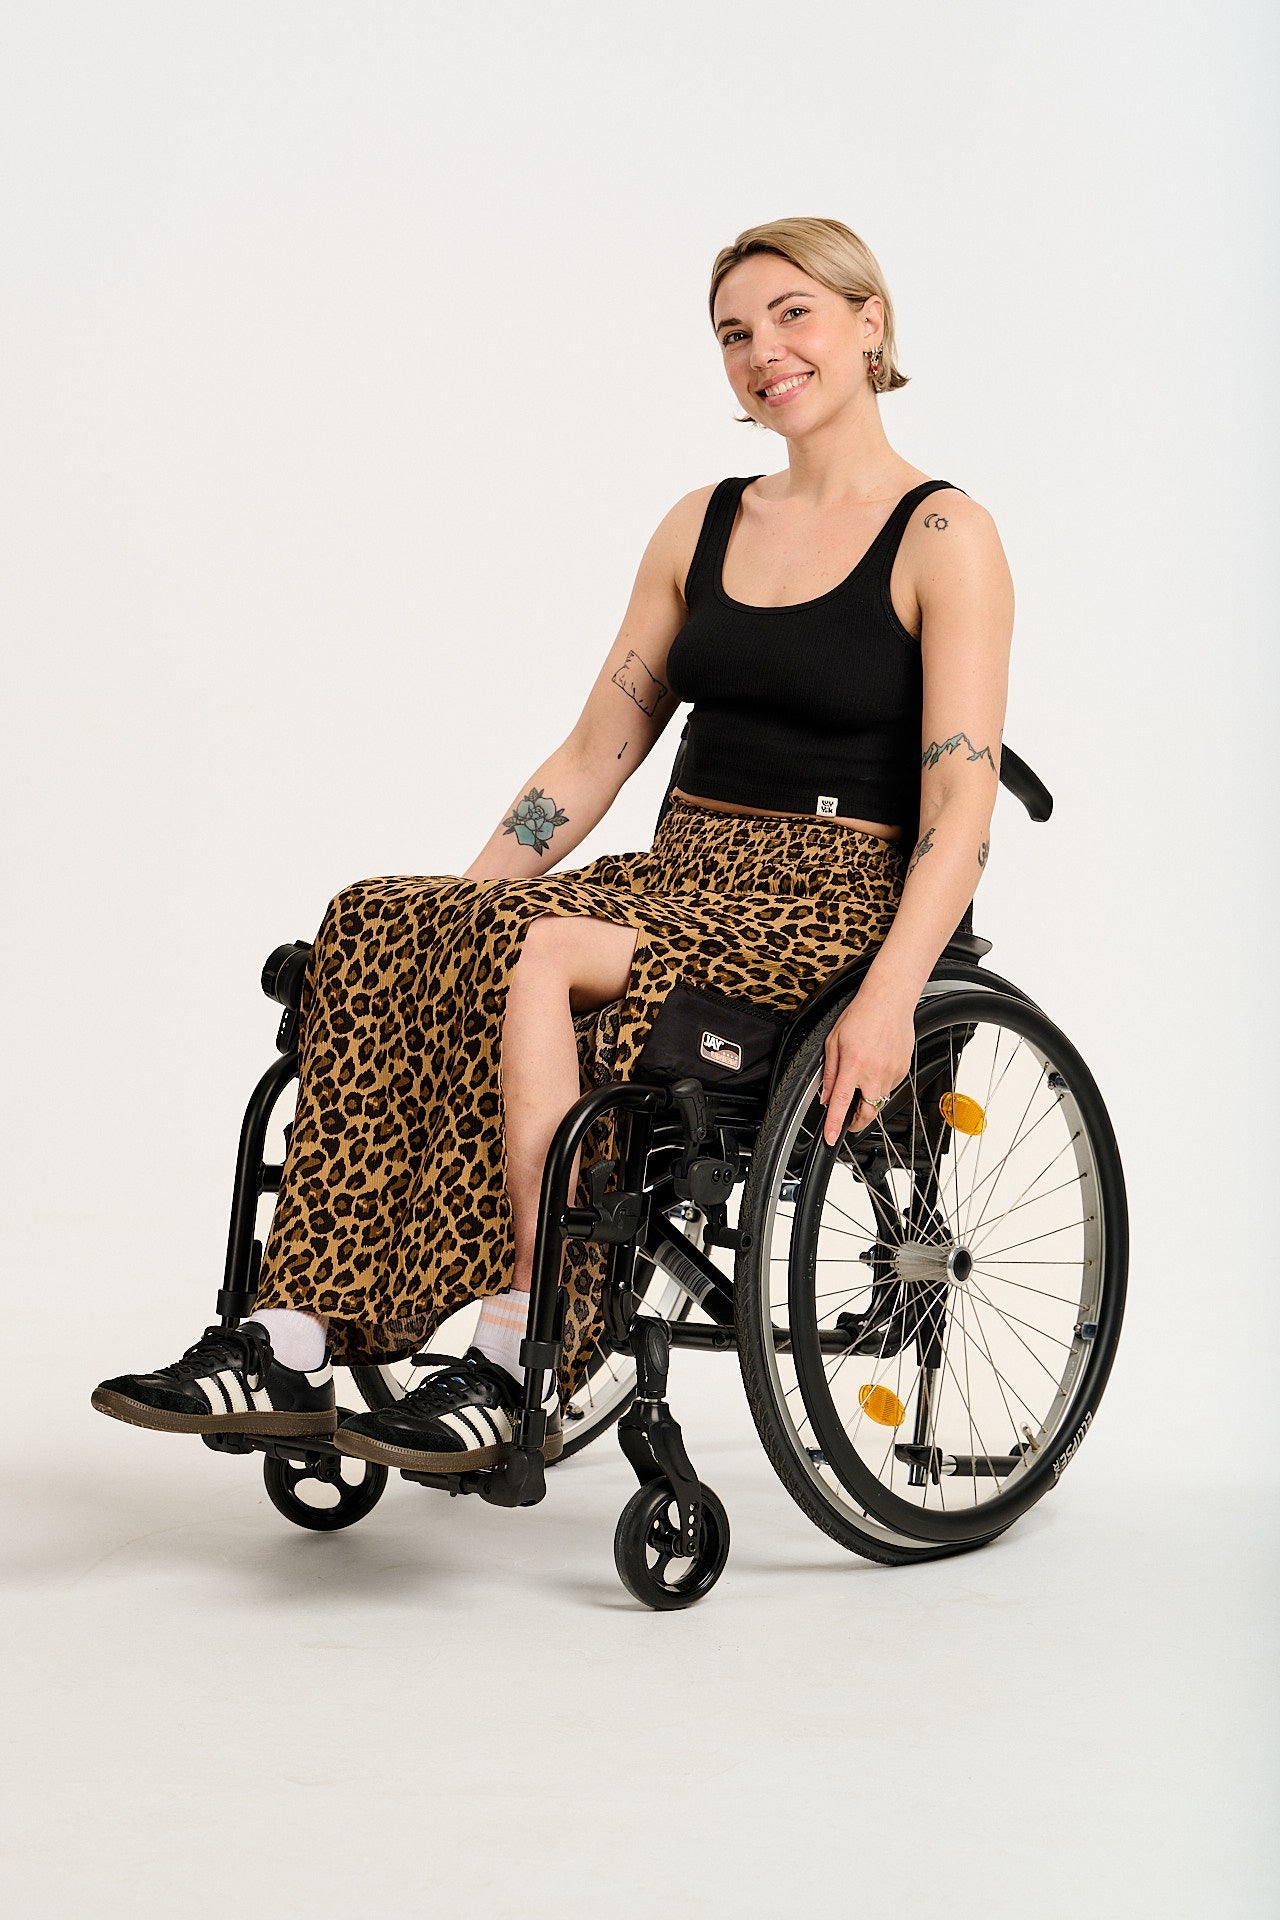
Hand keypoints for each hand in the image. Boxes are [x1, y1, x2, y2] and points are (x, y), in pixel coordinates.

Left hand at [819, 989, 916, 1145]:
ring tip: (862, 1080)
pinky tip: (876, 1067)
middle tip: (849, 1121)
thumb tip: (826, 1096)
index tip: (831, 1138)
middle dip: (856, 1122)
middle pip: (867, 1113)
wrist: (889, 1001)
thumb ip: (829, 1073)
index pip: (841, 1103)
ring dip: (868, 1100)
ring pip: (879, 1100)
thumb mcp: (834, 1042)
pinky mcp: (903, 1070)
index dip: (835, 1124)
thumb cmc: (861, 1016)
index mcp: (853, 1065)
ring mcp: (891, 1072)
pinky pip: (890, 1087)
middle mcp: (874, 1072)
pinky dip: (880, 1085)